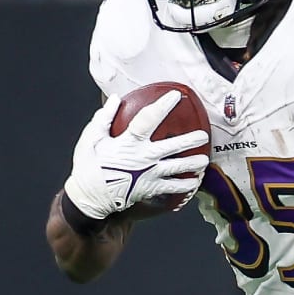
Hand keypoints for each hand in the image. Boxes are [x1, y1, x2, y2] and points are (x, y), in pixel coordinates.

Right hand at [63, 90, 208, 219]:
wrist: (89, 198)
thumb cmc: (89, 166)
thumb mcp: (91, 138)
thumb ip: (104, 117)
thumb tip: (116, 98)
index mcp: (129, 142)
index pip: (149, 119)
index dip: (163, 106)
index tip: (176, 96)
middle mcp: (143, 158)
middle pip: (172, 146)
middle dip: (190, 140)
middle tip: (203, 135)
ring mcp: (149, 175)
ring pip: (177, 168)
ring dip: (193, 164)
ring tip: (204, 161)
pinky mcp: (151, 189)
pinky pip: (172, 188)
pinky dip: (185, 186)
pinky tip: (194, 183)